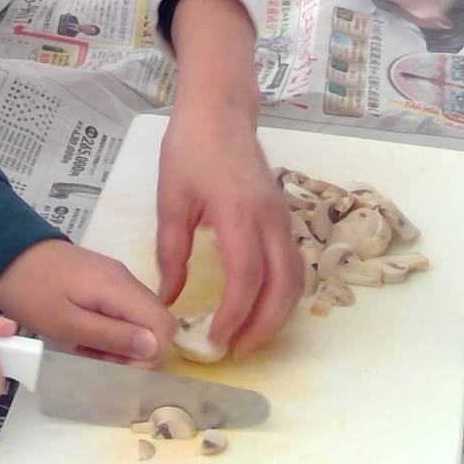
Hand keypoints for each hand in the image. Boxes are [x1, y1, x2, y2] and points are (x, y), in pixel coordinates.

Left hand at [0, 238, 173, 365]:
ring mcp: (116, 277)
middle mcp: (125, 279)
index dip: (149, 355)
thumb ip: (111, 336)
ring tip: (89, 349)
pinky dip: (114, 328)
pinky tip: (86, 335)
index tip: (116, 365)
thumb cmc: (31, 292)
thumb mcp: (66, 323)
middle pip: (157, 322)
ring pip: (141, 317)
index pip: (163, 326)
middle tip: (102, 360)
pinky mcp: (104, 278)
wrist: (5, 252)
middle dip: (138, 351)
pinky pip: (124, 309)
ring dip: (124, 342)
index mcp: (119, 289)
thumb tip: (154, 348)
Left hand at [157, 0, 301, 358]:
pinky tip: (260, 307)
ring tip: (249, 338)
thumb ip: (171, 252)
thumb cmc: (191, 149)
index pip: (246, 279)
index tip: (213, 340)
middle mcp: (270, 220)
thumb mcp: (171, 201)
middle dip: (263, 327)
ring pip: (295, 279)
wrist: (221, 111)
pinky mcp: (283, 217)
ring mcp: (282, 219)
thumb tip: (168, 298)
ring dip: (278, 315)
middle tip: (236, 352)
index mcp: (239, 214)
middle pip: (283, 287)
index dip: (234, 316)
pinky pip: (293, 265)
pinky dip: (283, 294)